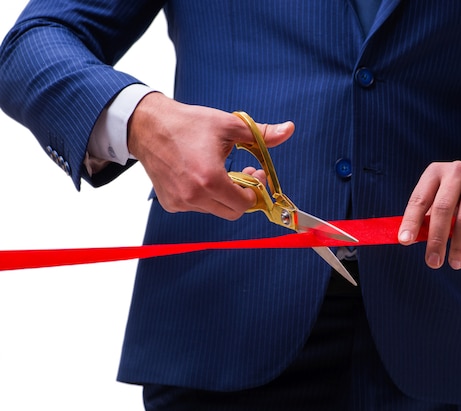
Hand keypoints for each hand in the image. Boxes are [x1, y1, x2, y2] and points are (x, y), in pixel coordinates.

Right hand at [127, 92, 293, 218]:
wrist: (148, 126)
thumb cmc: (188, 124)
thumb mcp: (229, 125)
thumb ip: (262, 134)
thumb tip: (288, 129)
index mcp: (210, 179)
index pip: (244, 204)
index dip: (255, 192)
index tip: (255, 174)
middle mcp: (193, 196)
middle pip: (232, 212)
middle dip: (242, 196)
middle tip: (243, 174)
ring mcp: (180, 202)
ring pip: (215, 209)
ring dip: (223, 195)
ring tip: (218, 171)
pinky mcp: (170, 203)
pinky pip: (197, 207)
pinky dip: (204, 196)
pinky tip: (198, 175)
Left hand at [397, 161, 460, 269]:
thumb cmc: (457, 196)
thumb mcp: (438, 199)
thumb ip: (425, 217)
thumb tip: (408, 240)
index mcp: (435, 173)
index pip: (419, 199)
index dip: (411, 221)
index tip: (405, 241)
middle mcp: (456, 172)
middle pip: (443, 209)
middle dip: (436, 239)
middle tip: (433, 262)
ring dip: (459, 245)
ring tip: (455, 262)